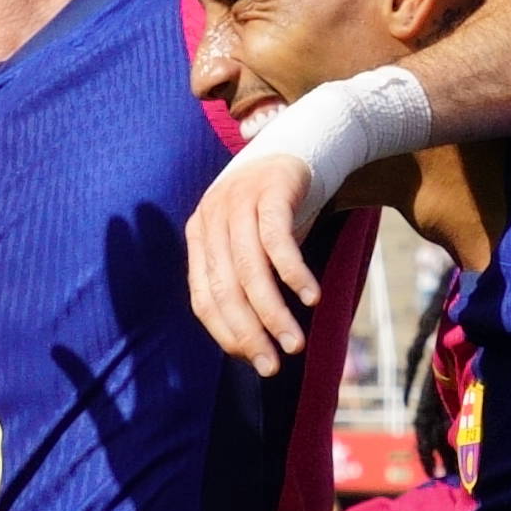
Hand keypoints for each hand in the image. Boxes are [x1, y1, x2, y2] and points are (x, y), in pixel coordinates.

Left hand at [185, 141, 330, 376]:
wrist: (303, 144)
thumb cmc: (276, 209)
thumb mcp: (252, 244)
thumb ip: (245, 283)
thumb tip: (251, 344)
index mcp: (200, 237)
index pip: (204, 299)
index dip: (227, 334)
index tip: (254, 361)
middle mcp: (212, 218)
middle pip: (225, 290)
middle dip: (250, 333)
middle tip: (273, 365)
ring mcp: (238, 202)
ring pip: (250, 271)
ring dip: (274, 313)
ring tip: (295, 344)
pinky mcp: (270, 191)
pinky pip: (278, 240)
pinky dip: (293, 274)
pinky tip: (311, 299)